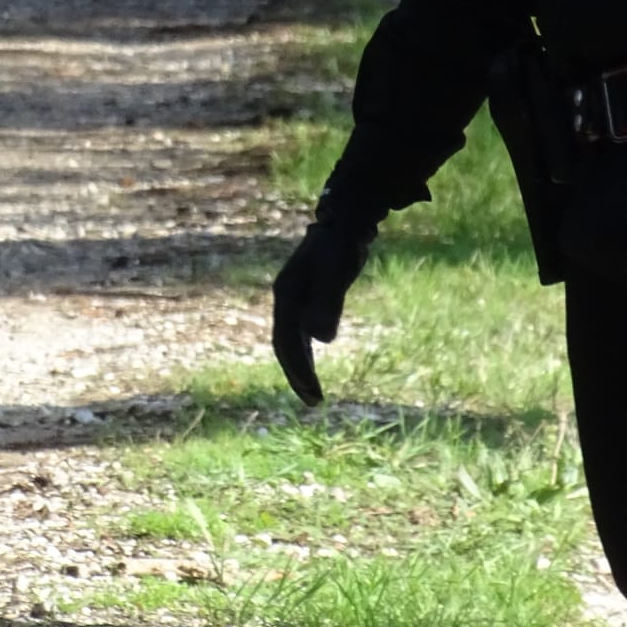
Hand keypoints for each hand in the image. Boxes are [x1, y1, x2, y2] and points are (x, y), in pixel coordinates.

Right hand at [271, 219, 375, 406]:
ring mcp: (293, 299)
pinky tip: (313, 364)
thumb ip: (327, 303)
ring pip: (290, 341)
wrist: (343, 224)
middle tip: (313, 402)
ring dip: (299, 367)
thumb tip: (320, 339)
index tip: (312, 392)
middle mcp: (285, 299)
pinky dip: (305, 352)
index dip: (297, 368)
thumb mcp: (336, 273)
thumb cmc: (340, 247)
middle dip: (296, 374)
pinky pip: (299, 333)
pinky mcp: (306, 299)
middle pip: (283, 344)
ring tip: (313, 393)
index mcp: (286, 294)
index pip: (285, 340)